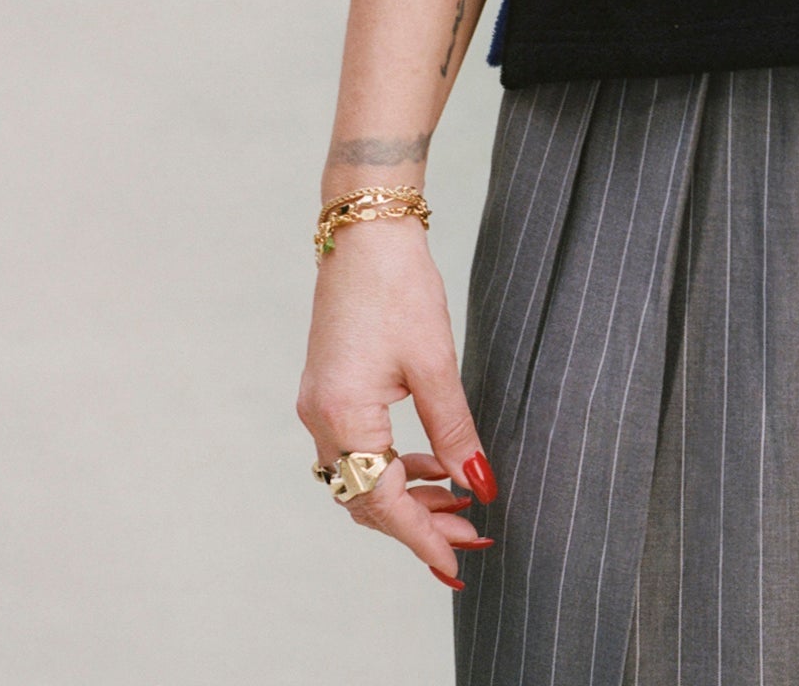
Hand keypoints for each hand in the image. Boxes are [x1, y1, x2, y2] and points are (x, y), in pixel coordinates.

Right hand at [297, 217, 497, 587]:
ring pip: (362, 477)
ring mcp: (321, 406)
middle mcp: (321, 420)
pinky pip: (359, 449)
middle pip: (367, 499)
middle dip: (420, 524)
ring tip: (462, 507)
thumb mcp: (436, 363)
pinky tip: (432, 466)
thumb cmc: (399, 287)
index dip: (421, 538)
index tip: (456, 567)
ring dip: (409, 497)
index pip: (382, 502)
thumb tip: (478, 487)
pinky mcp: (331, 391)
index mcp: (343, 416)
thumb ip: (454, 431)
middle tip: (473, 540)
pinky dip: (395, 466)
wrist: (365, 231)